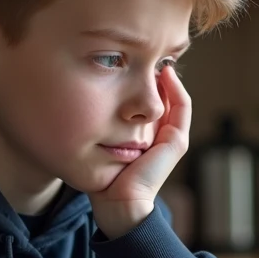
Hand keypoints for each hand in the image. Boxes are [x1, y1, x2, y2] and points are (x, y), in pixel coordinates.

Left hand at [89, 67, 190, 238]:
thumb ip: (98, 126)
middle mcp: (160, 137)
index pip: (148, 101)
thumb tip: (77, 97)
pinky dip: (175, 90)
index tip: (128, 61)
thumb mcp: (97, 145)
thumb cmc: (103, 179)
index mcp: (144, 138)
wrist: (117, 205)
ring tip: (156, 56)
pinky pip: (181, 109)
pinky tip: (165, 73)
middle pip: (163, 97)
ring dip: (167, 77)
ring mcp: (171, 139)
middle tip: (145, 52)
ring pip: (174, 99)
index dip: (142, 80)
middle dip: (155, 74)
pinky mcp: (175, 143)